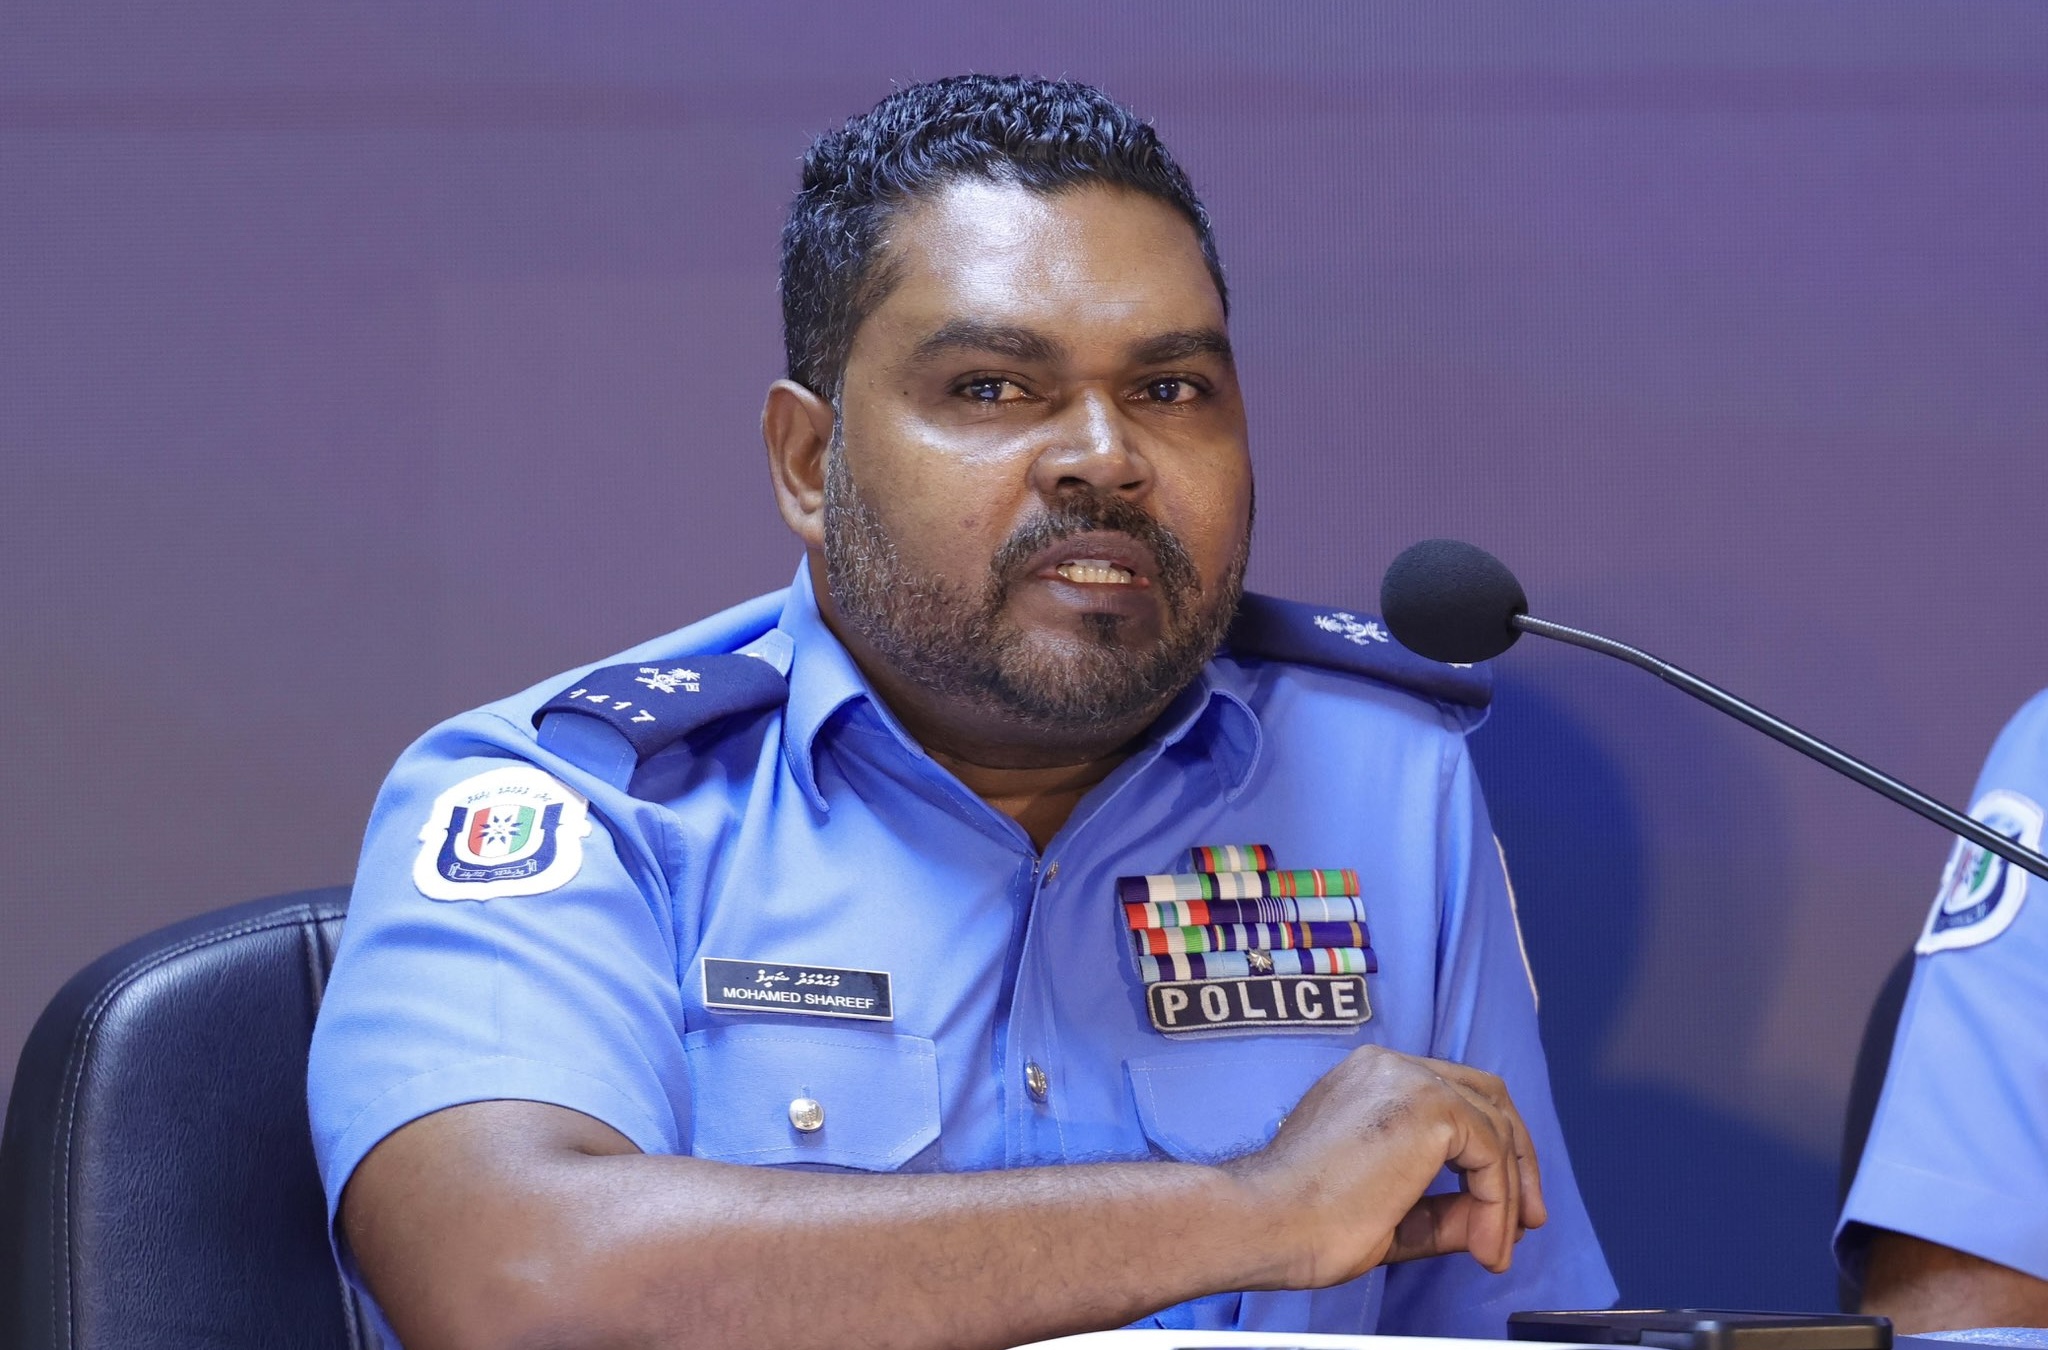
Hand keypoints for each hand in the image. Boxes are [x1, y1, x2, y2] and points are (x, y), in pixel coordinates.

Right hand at [1220, 1045, 1546, 1288]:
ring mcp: (1410, 1081)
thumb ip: (1440, 1212)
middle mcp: (1391, 1067)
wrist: (1266, 1222)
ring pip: (1495, 1127)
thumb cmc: (1303, 1221)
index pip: (1452, 1096)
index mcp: (1371, 1080)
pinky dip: (1498, 1203)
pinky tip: (1484, 1244)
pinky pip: (1491, 1155)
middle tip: (1528, 1219)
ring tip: (1496, 1248)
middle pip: (1487, 1096)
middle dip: (1517, 1160)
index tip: (1500, 1209)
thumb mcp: (1390, 1213)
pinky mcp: (1429, 1109)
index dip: (1488, 1152)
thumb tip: (1487, 1225)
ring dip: (1507, 1194)